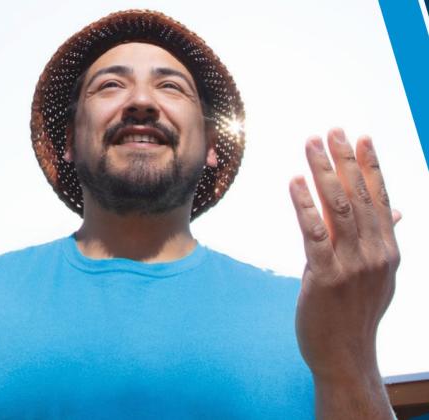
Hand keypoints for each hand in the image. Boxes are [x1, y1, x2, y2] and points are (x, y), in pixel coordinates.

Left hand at [289, 128, 399, 382]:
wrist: (346, 355)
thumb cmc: (356, 312)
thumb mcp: (379, 275)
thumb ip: (382, 239)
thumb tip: (396, 211)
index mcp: (388, 249)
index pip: (380, 198)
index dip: (370, 166)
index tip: (362, 137)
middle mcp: (376, 252)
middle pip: (359, 195)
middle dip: (344, 160)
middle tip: (331, 130)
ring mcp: (352, 264)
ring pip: (337, 208)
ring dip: (323, 172)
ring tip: (311, 144)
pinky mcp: (326, 276)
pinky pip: (314, 233)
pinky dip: (304, 204)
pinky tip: (294, 182)